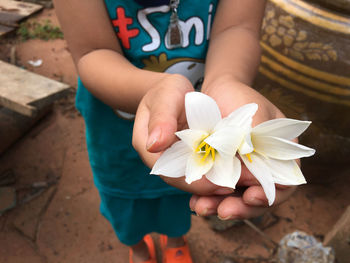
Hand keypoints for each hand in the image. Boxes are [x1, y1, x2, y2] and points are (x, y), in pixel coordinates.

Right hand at [133, 74, 236, 195]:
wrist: (173, 92)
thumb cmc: (167, 91)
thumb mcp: (165, 97)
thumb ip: (161, 118)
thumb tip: (154, 145)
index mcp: (146, 145)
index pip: (167, 171)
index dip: (191, 180)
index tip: (217, 183)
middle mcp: (159, 158)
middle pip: (181, 179)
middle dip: (207, 186)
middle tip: (235, 187)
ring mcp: (173, 159)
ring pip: (192, 177)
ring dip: (214, 182)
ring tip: (240, 182)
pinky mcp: (187, 158)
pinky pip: (200, 169)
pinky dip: (217, 171)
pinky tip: (236, 171)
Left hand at [188, 78, 295, 218]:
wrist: (216, 93)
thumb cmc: (239, 98)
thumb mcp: (252, 113)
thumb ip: (256, 137)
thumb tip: (251, 162)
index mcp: (281, 154)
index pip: (284, 183)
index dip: (269, 194)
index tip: (250, 196)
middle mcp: (264, 167)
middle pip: (259, 197)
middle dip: (242, 208)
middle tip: (223, 211)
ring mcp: (243, 172)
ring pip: (237, 198)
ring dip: (220, 205)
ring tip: (202, 208)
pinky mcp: (223, 173)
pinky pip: (218, 190)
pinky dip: (208, 197)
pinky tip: (196, 201)